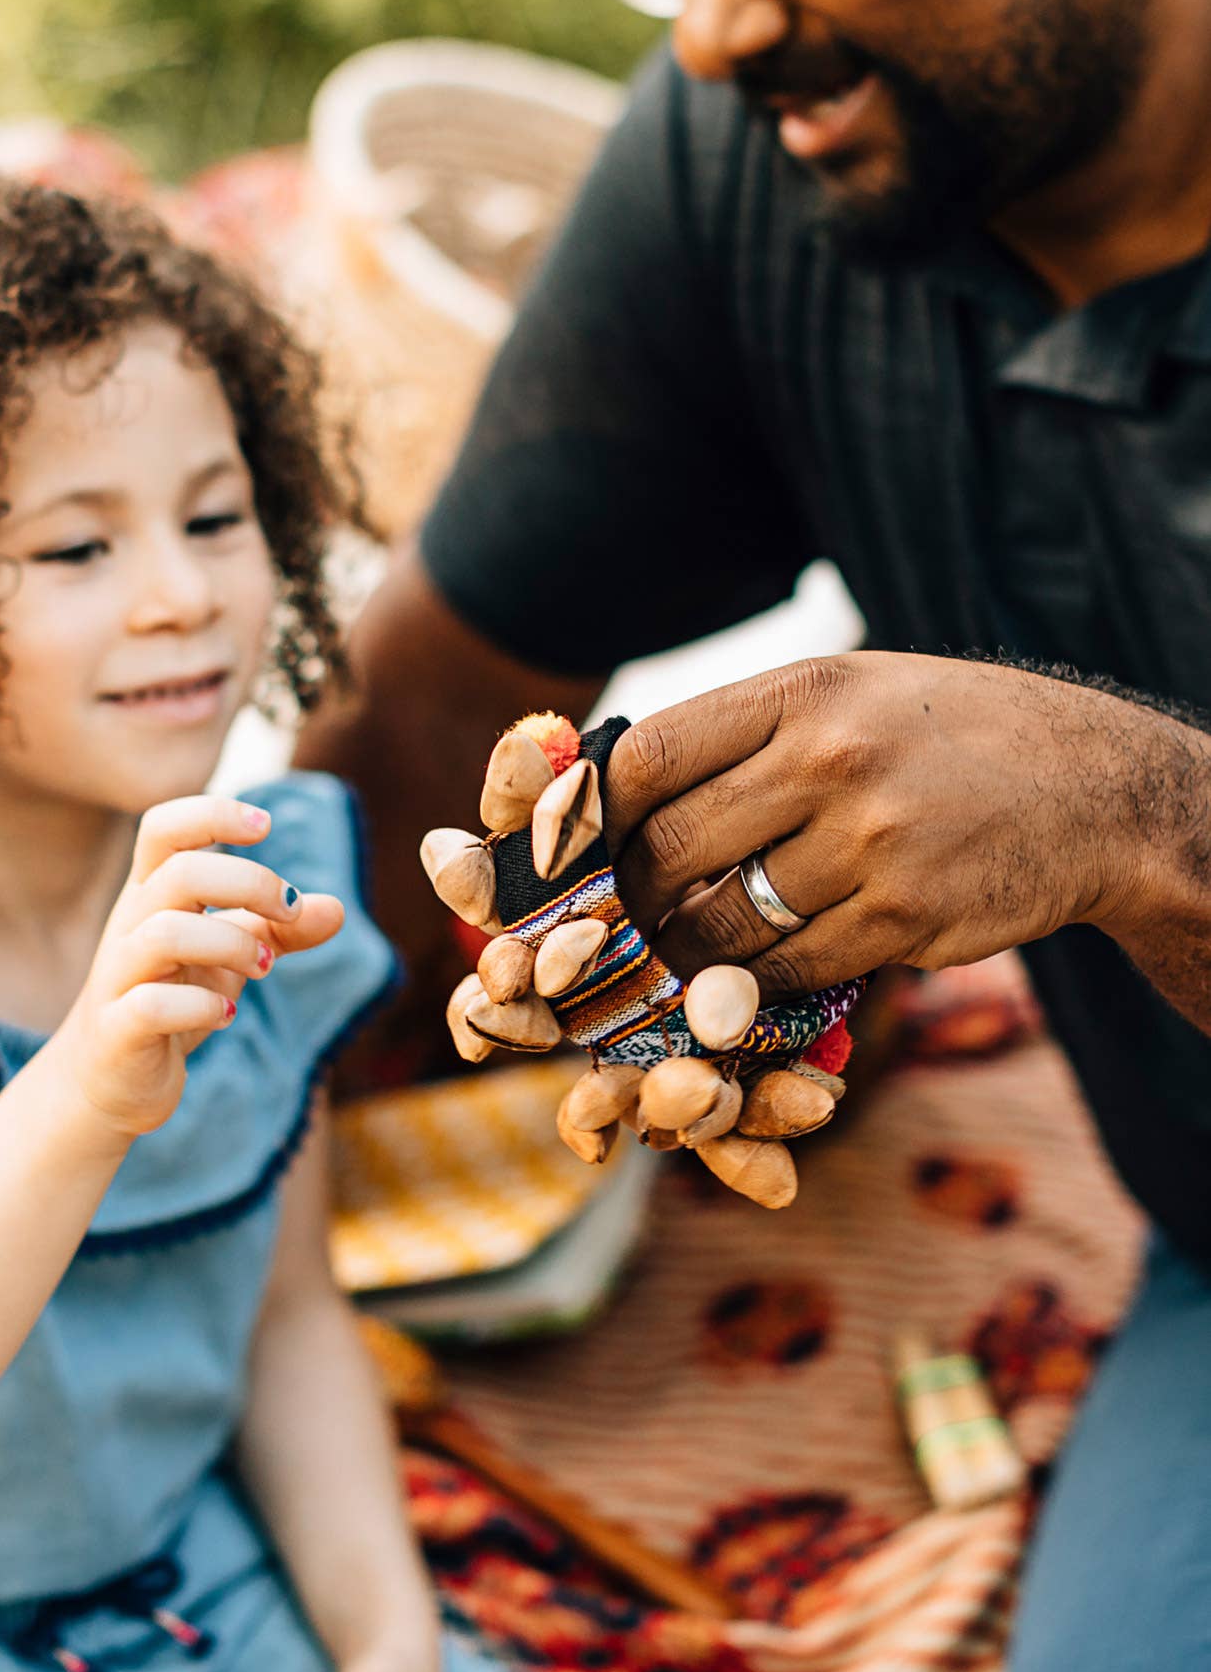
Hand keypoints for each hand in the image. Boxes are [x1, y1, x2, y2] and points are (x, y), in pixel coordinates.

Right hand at [53, 793, 343, 1138]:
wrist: (110, 1080)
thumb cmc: (173, 1001)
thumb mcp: (230, 956)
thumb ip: (278, 930)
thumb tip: (337, 908)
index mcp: (152, 895)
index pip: (165, 827)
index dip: (214, 814)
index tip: (265, 825)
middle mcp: (130, 926)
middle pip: (179, 873)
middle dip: (249, 883)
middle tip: (288, 913)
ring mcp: (118, 976)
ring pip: (165, 933)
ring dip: (233, 944)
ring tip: (266, 967)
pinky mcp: (118, 1029)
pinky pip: (153, 1004)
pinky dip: (203, 1006)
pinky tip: (227, 1013)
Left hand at [604, 654, 1145, 1000]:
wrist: (1090, 788)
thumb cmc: (945, 735)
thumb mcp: (849, 690)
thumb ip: (745, 732)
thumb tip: (612, 787)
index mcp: (801, 692)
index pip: (646, 758)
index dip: (593, 816)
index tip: (581, 848)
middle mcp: (830, 760)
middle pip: (669, 850)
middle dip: (631, 897)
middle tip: (623, 917)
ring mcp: (868, 843)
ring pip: (722, 925)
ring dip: (688, 952)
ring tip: (682, 951)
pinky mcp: (903, 919)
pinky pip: (790, 968)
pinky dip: (760, 981)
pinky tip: (759, 971)